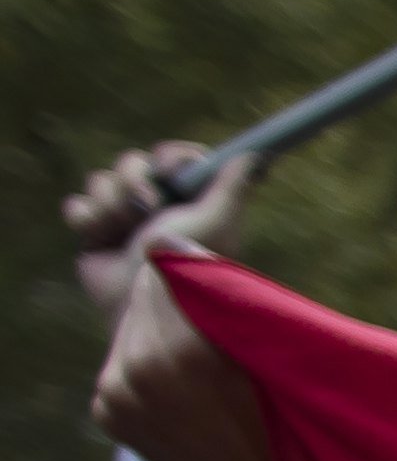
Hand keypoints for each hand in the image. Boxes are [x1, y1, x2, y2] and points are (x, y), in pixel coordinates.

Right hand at [68, 144, 248, 322]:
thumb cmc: (185, 263)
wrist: (146, 305)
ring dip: (111, 203)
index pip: (175, 158)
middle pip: (132, 163)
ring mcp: (124, 219)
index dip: (170, 158)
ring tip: (124, 231)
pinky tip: (100, 237)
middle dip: (135, 180)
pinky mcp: (95, 234)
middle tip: (147, 206)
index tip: (170, 168)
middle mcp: (157, 206)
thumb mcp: (215, 220)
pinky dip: (87, 219)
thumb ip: (232, 186)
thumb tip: (255, 155)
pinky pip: (77, 206)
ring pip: (102, 181)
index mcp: (190, 201)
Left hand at [91, 250, 295, 460]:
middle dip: (174, 308)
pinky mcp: (106, 413)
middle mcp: (137, 372)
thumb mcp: (265, 350)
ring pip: (129, 330)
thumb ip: (213, 294)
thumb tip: (159, 242)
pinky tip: (179, 396)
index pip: (163, 272)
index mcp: (182, 353)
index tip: (220, 301)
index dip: (194, 279)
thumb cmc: (284, 416)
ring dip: (158, 339)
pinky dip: (145, 373)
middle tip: (213, 345)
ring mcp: (116, 396)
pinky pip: (119, 366)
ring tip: (196, 373)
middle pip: (143, 297)